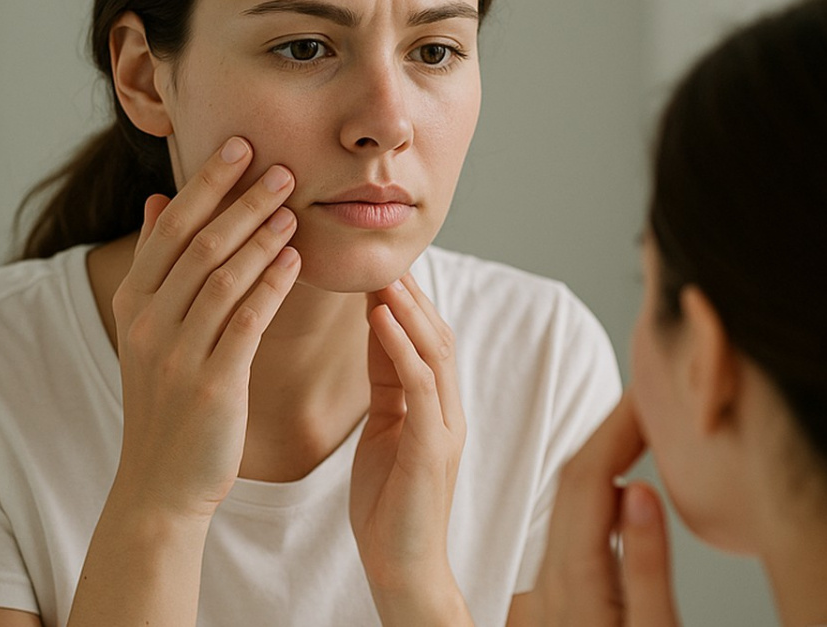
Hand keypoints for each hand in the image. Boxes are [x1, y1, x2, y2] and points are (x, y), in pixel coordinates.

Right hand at [110, 137, 300, 520]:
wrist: (160, 482)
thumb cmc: (165, 401)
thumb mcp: (147, 329)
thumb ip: (153, 265)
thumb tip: (154, 201)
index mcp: (132, 302)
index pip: (169, 226)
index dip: (205, 182)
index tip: (238, 144)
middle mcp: (148, 322)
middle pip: (197, 243)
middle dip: (240, 199)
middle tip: (280, 164)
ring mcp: (176, 353)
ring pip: (222, 276)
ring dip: (260, 235)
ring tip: (294, 204)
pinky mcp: (211, 383)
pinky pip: (246, 321)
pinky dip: (272, 285)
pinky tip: (297, 260)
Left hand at [350, 273, 471, 623]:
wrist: (401, 569)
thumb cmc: (388, 507)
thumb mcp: (383, 432)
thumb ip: (387, 386)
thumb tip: (378, 336)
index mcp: (435, 409)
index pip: (425, 341)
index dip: (404, 302)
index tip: (377, 265)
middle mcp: (449, 412)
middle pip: (438, 336)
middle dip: (411, 295)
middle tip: (383, 257)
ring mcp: (446, 428)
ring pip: (435, 352)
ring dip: (409, 310)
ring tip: (384, 275)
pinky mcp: (433, 447)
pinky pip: (422, 385)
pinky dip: (403, 348)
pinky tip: (383, 319)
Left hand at [522, 393, 679, 625]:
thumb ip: (646, 569)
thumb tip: (640, 491)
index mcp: (575, 581)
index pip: (590, 478)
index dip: (618, 425)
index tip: (648, 390)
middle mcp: (552, 578)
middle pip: (573, 480)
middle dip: (610, 427)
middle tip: (649, 393)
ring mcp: (550, 588)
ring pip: (567, 500)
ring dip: (601, 454)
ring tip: (641, 423)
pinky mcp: (558, 599)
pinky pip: (570, 524)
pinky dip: (596, 487)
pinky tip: (620, 484)